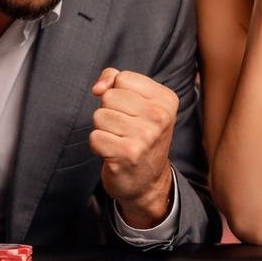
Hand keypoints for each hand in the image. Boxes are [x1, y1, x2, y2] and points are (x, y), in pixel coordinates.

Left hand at [90, 68, 177, 228]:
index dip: (118, 93)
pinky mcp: (127, 154)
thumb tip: (98, 88)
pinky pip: (94, 137)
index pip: (123, 78)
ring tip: (120, 141)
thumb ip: (115, 80)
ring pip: (99, 116)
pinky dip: (98, 146)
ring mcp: (145, 136)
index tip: (132, 112)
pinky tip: (114, 153)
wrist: (148, 182)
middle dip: (110, 112)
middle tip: (126, 130)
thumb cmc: (139, 136)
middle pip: (109, 96)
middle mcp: (159, 116)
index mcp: (166, 99)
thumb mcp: (138, 102)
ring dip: (104, 130)